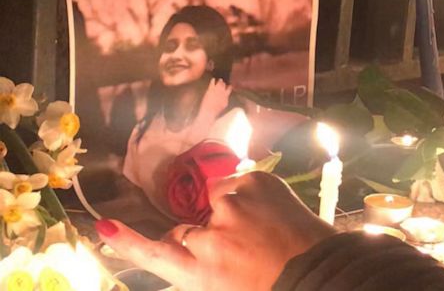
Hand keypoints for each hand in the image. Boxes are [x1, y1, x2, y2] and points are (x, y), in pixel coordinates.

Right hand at [97, 171, 335, 290]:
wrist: (321, 272)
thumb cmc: (272, 285)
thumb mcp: (223, 284)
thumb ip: (202, 265)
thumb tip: (189, 243)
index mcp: (200, 273)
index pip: (155, 253)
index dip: (126, 241)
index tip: (104, 227)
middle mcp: (210, 237)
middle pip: (186, 230)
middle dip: (203, 237)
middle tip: (240, 251)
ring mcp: (232, 205)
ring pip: (214, 201)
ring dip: (230, 212)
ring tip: (262, 231)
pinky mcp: (254, 182)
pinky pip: (238, 183)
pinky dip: (248, 195)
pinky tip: (269, 214)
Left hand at [198, 78, 231, 120]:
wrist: (209, 110)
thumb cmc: (217, 110)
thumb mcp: (224, 105)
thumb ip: (225, 99)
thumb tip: (226, 97)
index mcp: (226, 95)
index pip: (229, 89)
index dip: (229, 87)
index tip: (230, 86)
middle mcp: (222, 91)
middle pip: (224, 85)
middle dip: (224, 84)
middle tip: (223, 82)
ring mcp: (217, 89)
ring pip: (219, 83)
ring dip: (220, 81)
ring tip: (220, 80)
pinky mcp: (211, 89)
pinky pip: (212, 83)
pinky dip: (213, 80)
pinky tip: (213, 79)